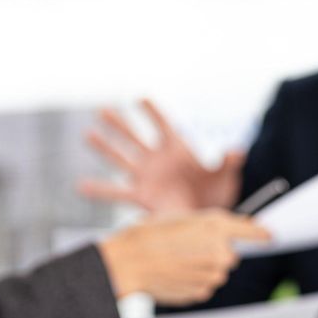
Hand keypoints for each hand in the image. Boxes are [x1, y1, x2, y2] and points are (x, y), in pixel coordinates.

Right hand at [79, 99, 245, 213]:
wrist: (209, 220)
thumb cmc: (217, 194)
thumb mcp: (225, 177)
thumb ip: (228, 163)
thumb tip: (236, 151)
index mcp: (178, 149)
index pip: (163, 125)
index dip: (153, 112)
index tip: (141, 98)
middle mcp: (158, 160)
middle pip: (135, 138)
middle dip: (120, 125)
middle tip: (103, 110)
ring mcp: (147, 177)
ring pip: (122, 158)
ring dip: (105, 147)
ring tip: (87, 134)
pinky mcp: (142, 197)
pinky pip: (117, 193)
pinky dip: (99, 190)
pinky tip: (80, 186)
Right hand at [97, 210, 268, 304]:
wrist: (128, 262)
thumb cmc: (150, 235)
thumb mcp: (182, 218)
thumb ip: (211, 224)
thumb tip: (234, 229)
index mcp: (217, 227)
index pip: (252, 232)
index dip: (262, 234)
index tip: (270, 236)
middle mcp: (221, 252)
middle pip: (230, 255)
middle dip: (216, 252)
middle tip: (190, 247)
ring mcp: (214, 275)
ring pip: (216, 271)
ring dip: (203, 267)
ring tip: (177, 260)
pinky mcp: (204, 292)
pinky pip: (204, 285)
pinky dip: (194, 280)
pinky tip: (175, 273)